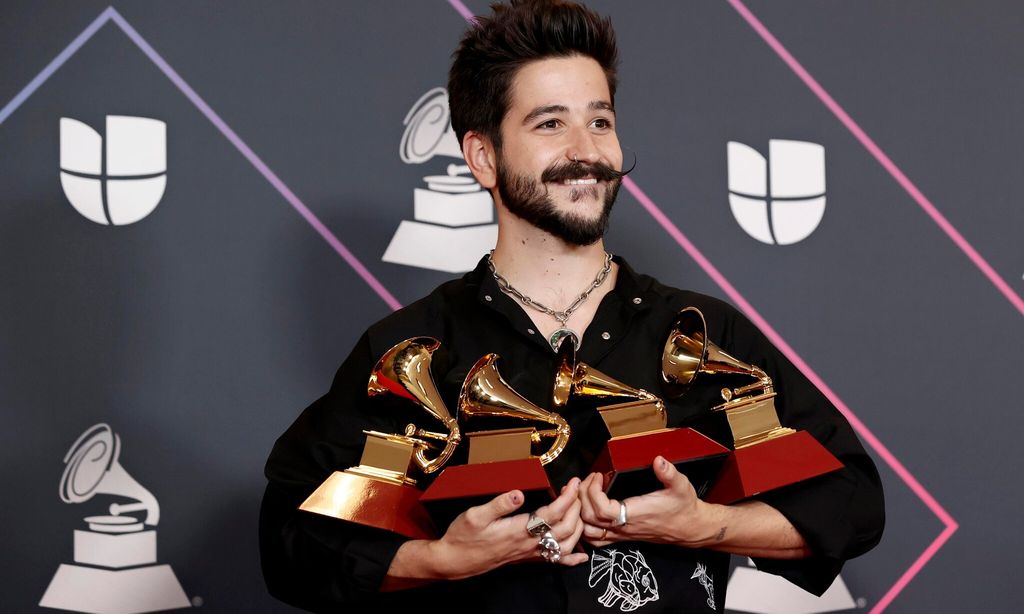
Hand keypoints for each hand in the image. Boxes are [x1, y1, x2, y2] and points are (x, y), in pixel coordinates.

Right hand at [427, 477, 587, 578]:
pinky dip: (571, 559)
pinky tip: (581, 555)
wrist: (455, 561)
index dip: (567, 498)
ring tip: (578, 510)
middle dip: (576, 509)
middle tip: (577, 490)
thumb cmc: (463, 537)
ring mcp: (528, 553)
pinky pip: (554, 561)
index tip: (572, 483)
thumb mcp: (474, 515)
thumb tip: (518, 493)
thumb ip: (499, 504)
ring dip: (577, 528)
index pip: (552, 514)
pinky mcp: (526, 558)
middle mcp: (527, 544)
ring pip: (564, 546)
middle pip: (565, 529)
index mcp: (518, 531)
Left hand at [579, 456, 721, 547]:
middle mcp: (625, 527)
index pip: (602, 509)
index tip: (598, 475)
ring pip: (589, 532)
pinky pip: (597, 539)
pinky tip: (588, 510)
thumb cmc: (683, 507)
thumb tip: (658, 460)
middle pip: (589, 519)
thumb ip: (669, 473)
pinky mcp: (623, 537)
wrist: (690, 528)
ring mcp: (622, 534)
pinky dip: (586, 526)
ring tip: (585, 493)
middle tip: (589, 479)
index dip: (593, 491)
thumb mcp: (681, 486)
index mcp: (635, 514)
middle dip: (583, 496)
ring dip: (581, 512)